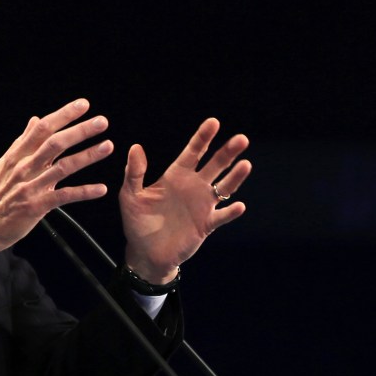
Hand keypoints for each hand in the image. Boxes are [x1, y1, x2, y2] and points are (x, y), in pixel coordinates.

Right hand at [0, 98, 113, 257]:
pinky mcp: (36, 206)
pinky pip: (64, 196)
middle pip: (55, 143)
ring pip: (63, 167)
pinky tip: (101, 189)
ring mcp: (30, 186)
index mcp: (17, 155)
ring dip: (87, 156)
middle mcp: (23, 167)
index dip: (63, 115)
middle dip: (80, 130)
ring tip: (107, 146)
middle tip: (101, 122)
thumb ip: (23, 142)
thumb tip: (35, 119)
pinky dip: (84, 192)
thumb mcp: (5, 164)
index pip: (42, 128)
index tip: (83, 105)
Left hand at [119, 117, 251, 282]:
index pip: (193, 152)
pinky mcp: (206, 224)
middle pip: (215, 165)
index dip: (203, 137)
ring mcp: (202, 205)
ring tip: (245, 164)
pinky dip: (230, 211)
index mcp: (176, 175)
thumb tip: (136, 147)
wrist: (145, 253)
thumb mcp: (130, 196)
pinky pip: (222, 216)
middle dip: (227, 152)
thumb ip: (134, 173)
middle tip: (241, 139)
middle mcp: (193, 186)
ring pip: (224, 187)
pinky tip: (239, 206)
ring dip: (235, 177)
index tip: (214, 122)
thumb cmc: (137, 222)